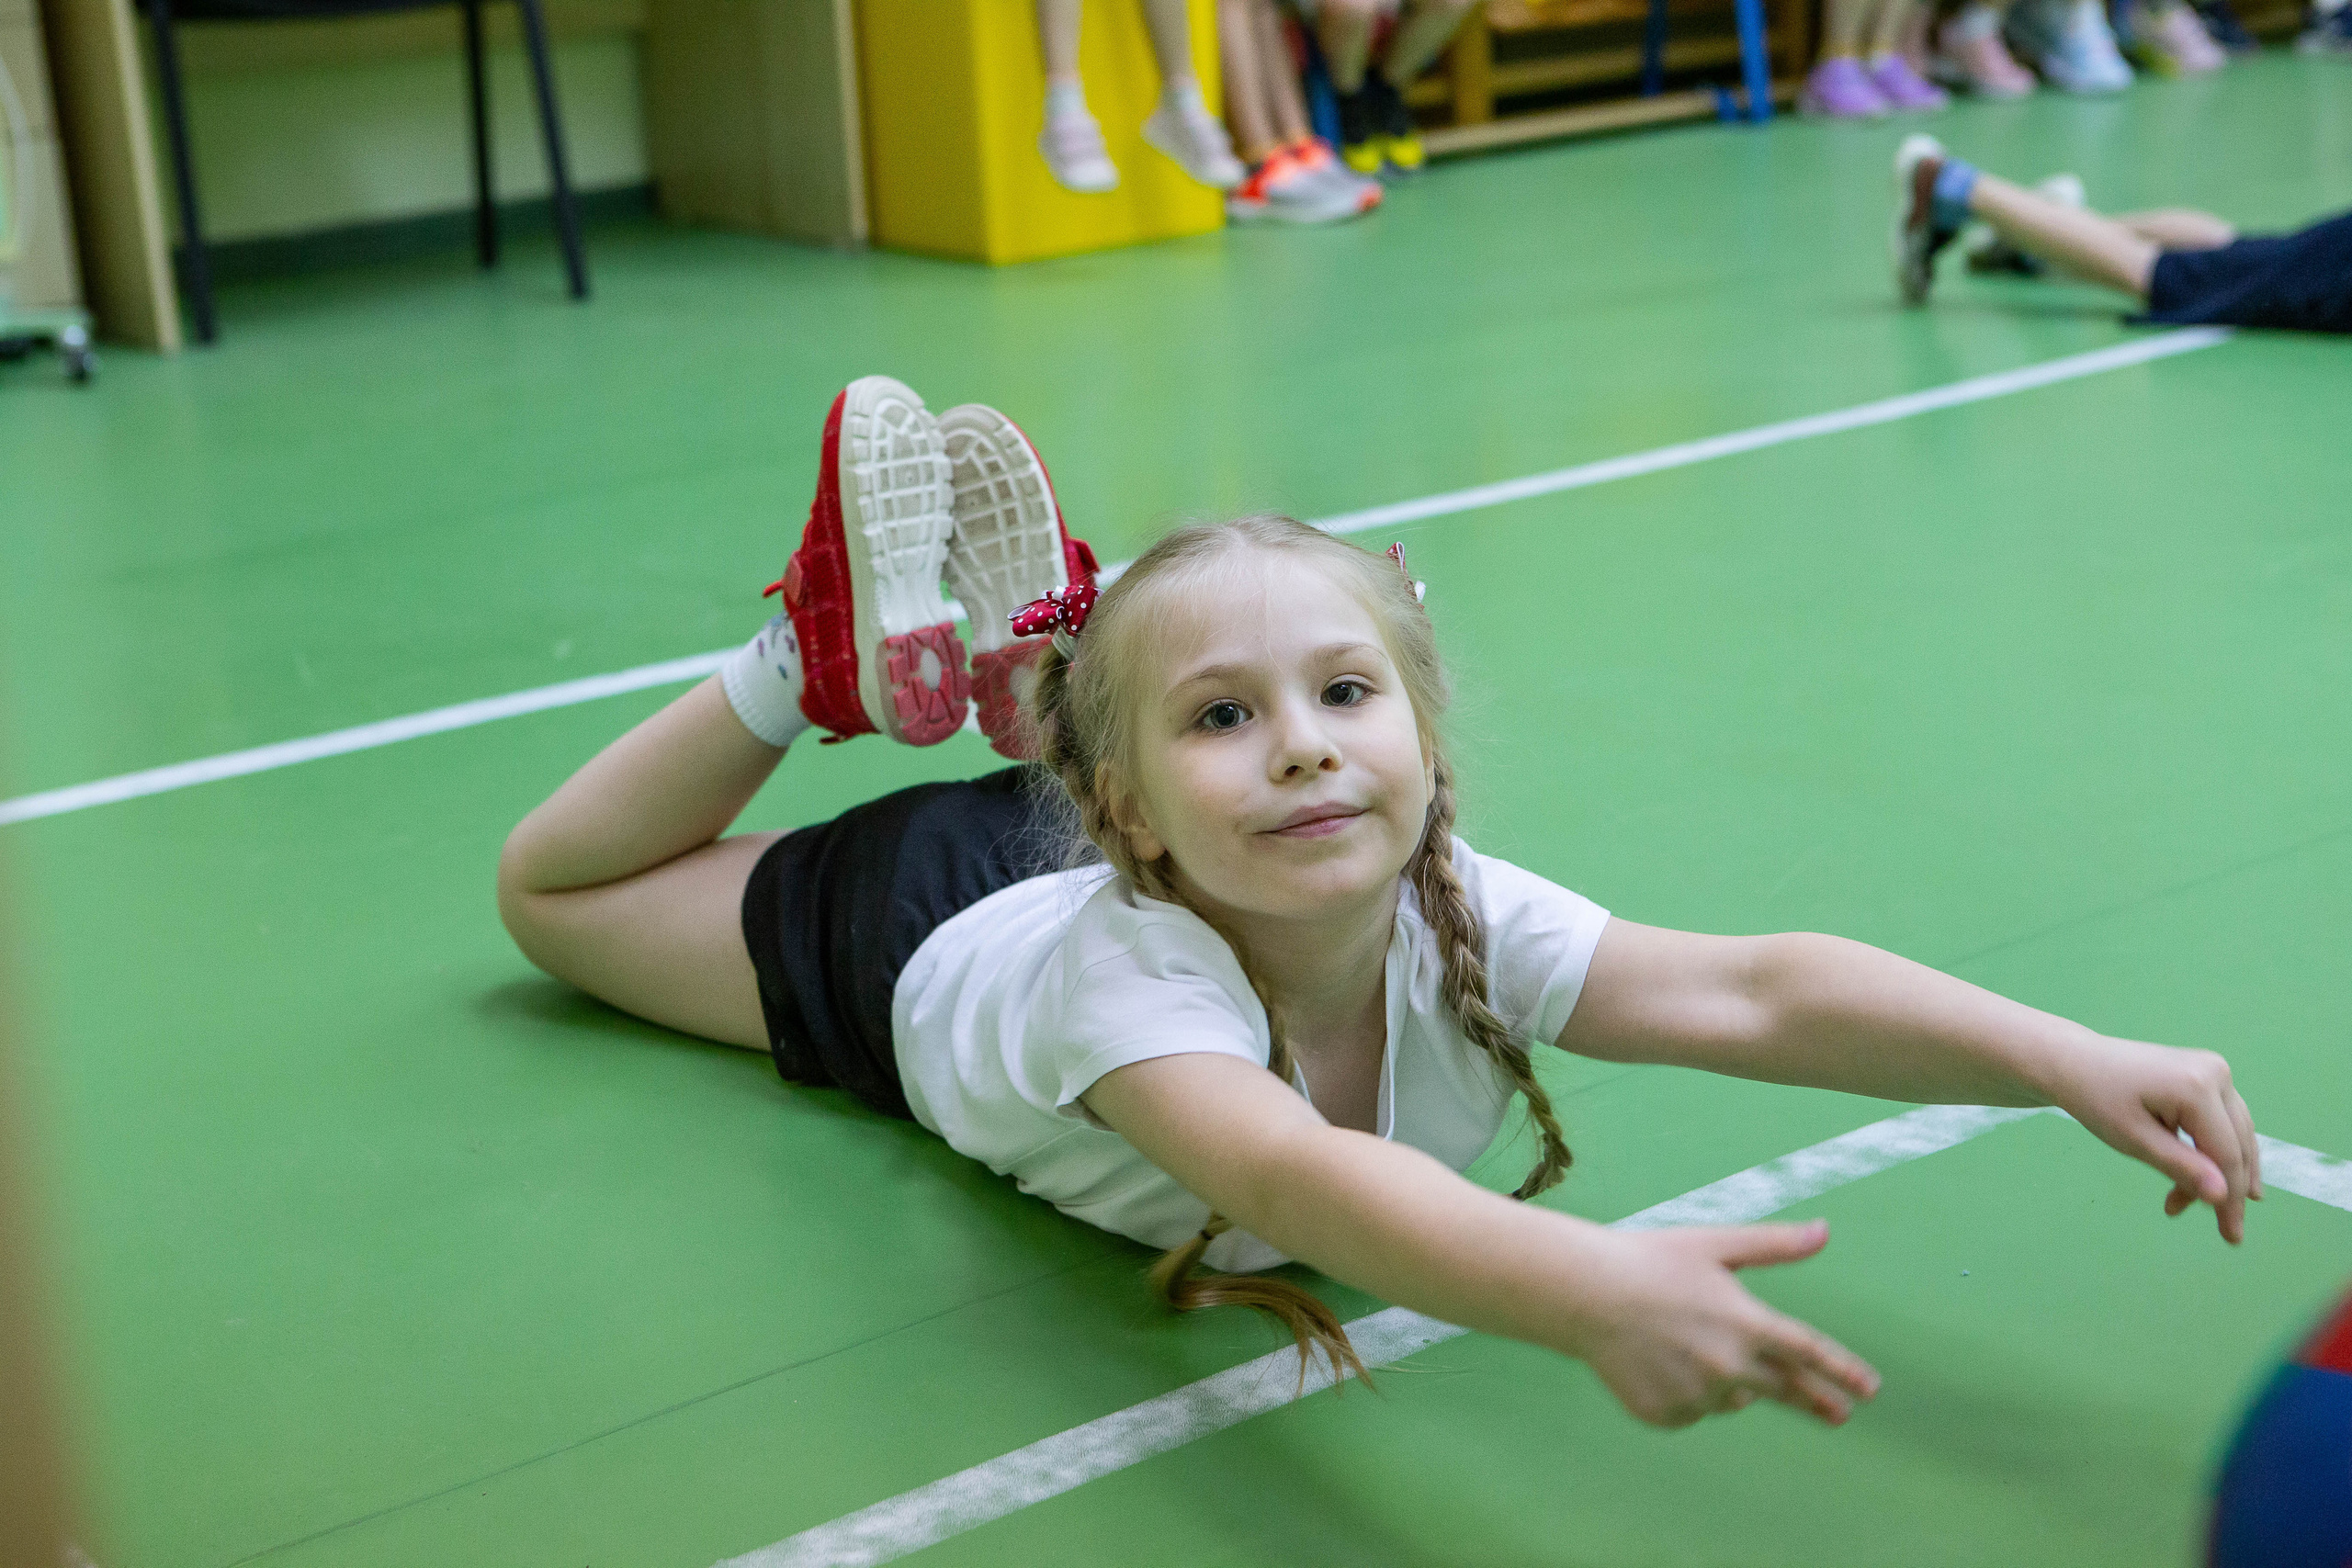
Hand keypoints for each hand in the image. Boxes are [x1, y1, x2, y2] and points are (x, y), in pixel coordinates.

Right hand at [1563, 1219, 1879, 1428]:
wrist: (1581, 1293)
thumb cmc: (1649, 1260)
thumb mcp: (1714, 1244)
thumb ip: (1772, 1245)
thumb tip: (1825, 1232)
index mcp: (1745, 1323)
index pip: (1808, 1353)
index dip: (1842, 1371)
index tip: (1870, 1389)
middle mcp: (1728, 1366)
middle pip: (1785, 1390)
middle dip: (1816, 1402)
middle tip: (1840, 1415)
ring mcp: (1696, 1395)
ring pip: (1729, 1396)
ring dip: (1725, 1378)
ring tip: (1684, 1341)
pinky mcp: (1666, 1414)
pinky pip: (1691, 1409)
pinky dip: (1686, 1391)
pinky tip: (1658, 1361)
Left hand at [2040, 1034, 2261, 1243]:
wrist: (2075, 1062)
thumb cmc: (2097, 1099)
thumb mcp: (2135, 1140)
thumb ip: (2181, 1167)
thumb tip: (2223, 1196)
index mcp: (2199, 1087)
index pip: (2227, 1155)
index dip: (2231, 1200)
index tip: (2231, 1236)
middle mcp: (2216, 1073)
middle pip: (2236, 1144)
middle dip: (2226, 1189)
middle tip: (2224, 1231)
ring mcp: (2214, 1070)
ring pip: (2234, 1134)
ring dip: (2219, 1172)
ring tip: (2194, 1203)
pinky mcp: (2207, 1074)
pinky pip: (2221, 1120)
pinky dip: (2210, 1150)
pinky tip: (2204, 1179)